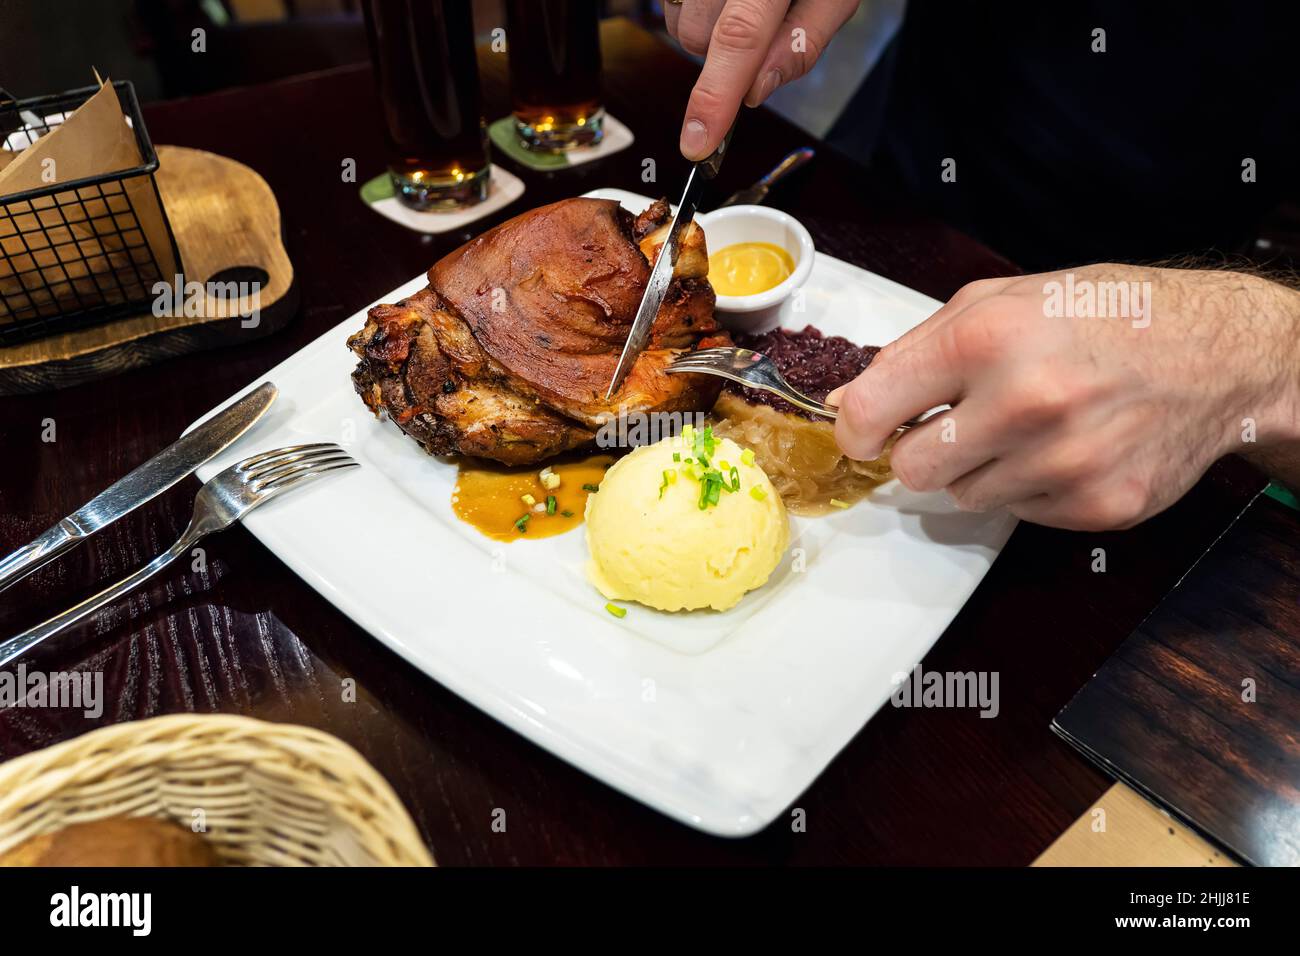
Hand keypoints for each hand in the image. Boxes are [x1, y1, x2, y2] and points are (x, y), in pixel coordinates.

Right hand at [668, 0, 859, 159]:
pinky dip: (693, 6)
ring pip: (677, 23)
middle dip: (722, 53)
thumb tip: (757, 91)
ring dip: (705, 27)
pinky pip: (667, 2)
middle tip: (758, 24)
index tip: (698, 142)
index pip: (739, 38)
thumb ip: (804, 42)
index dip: (716, 96)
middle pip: (697, 37)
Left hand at [826, 265, 1299, 529]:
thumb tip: (850, 402)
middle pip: (912, 470)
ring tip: (1028, 425)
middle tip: (958, 422)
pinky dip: (1028, 487)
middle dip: (922, 449)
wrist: (1217, 353)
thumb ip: (914, 351)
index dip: (857, 427)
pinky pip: (1017, 514)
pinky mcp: (1097, 505)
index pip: (874, 410)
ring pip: (963, 496)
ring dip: (980, 468)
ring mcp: (1066, 462)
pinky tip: (1064, 447)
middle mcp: (1026, 403)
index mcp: (989, 338)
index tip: (865, 429)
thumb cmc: (1103, 316)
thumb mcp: (999, 301)